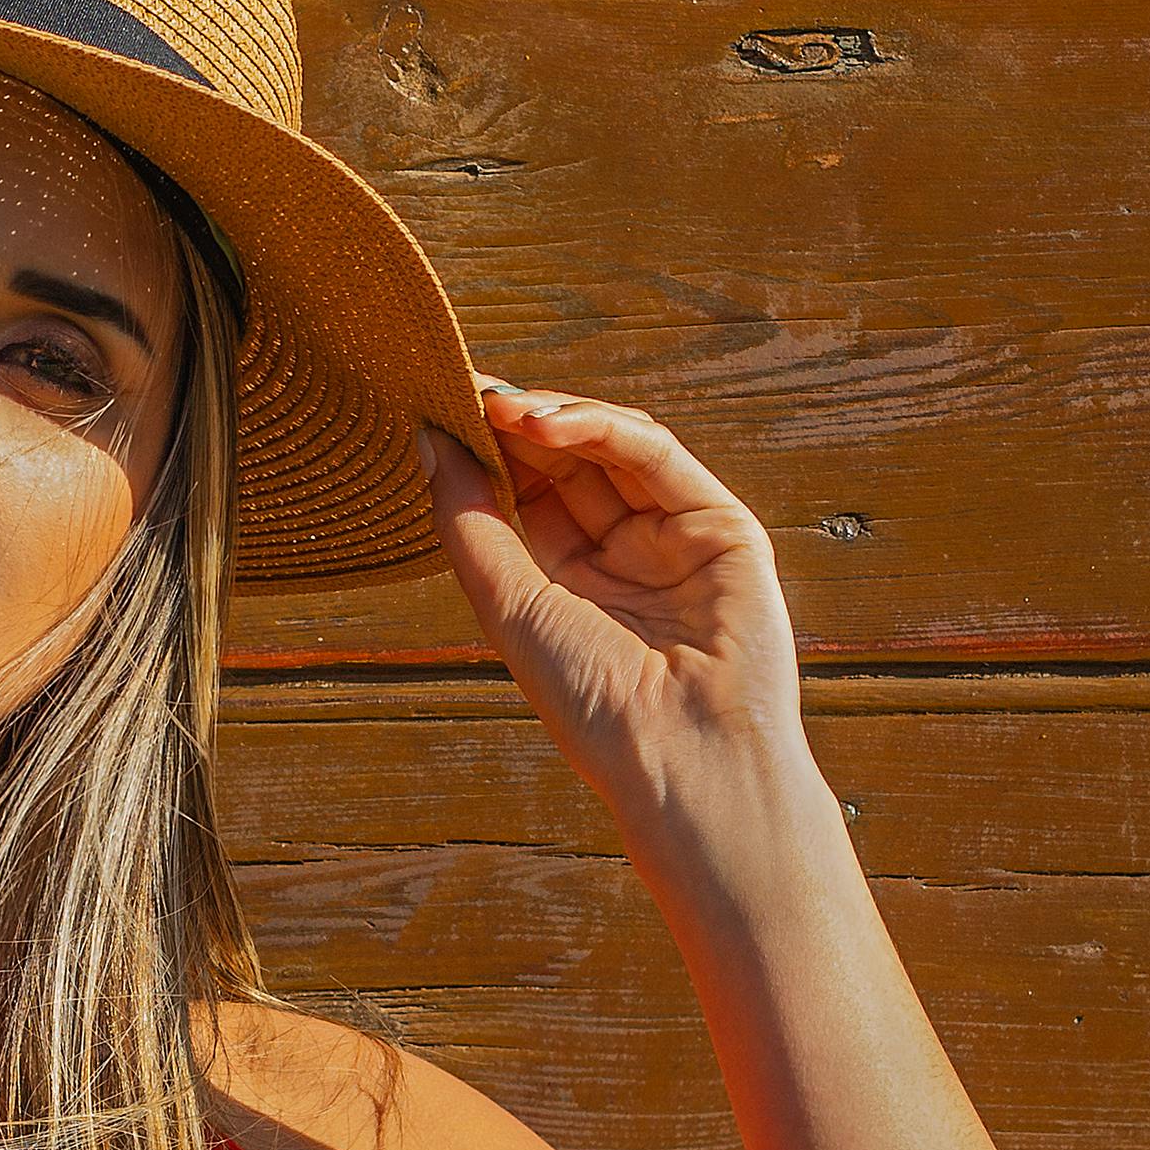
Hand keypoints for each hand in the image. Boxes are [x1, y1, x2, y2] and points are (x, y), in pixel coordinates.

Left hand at [424, 382, 817, 857]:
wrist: (683, 757)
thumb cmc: (593, 704)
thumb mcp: (511, 605)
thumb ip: (469, 521)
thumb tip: (428, 439)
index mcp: (574, 583)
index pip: (527, 494)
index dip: (485, 450)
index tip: (435, 408)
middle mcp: (627, 555)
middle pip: (566, 464)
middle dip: (514, 423)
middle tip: (464, 392)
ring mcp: (676, 536)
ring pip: (610, 447)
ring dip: (550, 415)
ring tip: (496, 404)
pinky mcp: (721, 524)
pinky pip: (655, 454)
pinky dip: (598, 425)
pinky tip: (543, 420)